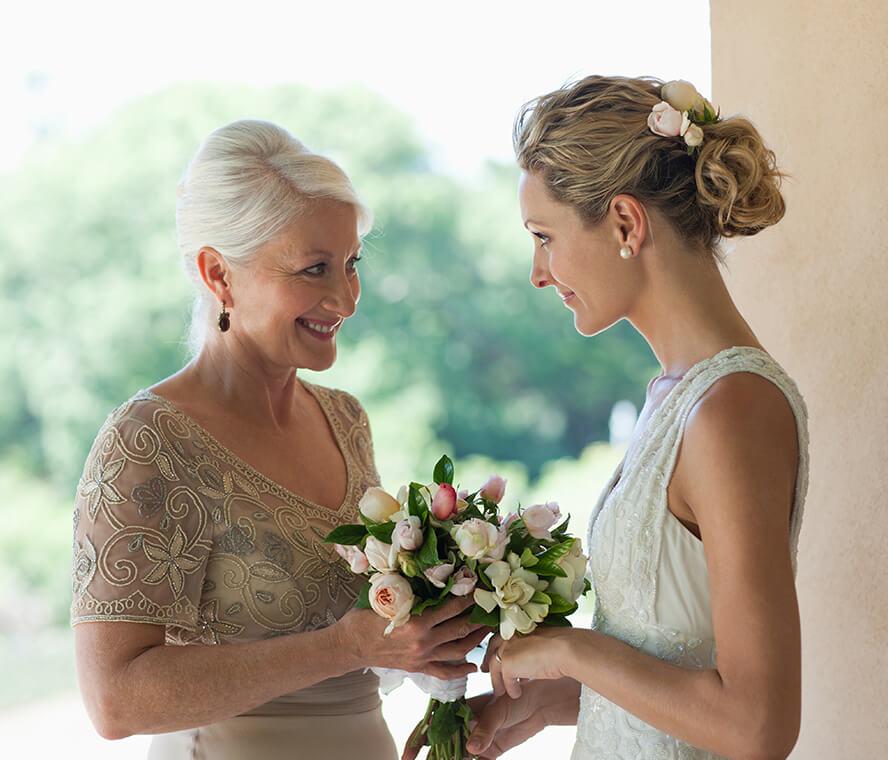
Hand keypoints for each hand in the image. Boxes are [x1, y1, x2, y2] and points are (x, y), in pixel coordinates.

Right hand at [336, 596, 489, 679]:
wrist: (348, 646)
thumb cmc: (363, 617)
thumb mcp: (385, 596)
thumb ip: (407, 587)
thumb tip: (425, 569)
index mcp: (416, 621)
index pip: (452, 607)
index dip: (468, 596)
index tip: (479, 586)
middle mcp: (423, 641)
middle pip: (461, 628)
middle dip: (479, 616)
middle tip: (491, 605)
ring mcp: (422, 657)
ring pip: (458, 650)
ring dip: (476, 640)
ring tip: (488, 629)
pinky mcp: (418, 668)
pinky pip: (444, 671)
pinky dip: (460, 670)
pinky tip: (473, 666)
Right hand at [400, 691, 534, 759]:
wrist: (540, 704)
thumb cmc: (515, 698)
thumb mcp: (497, 711)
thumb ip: (484, 730)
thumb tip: (470, 750)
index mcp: (460, 711)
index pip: (433, 724)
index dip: (418, 739)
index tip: (407, 755)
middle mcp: (464, 726)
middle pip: (441, 745)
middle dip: (429, 758)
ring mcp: (476, 741)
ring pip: (455, 757)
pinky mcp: (490, 752)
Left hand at [484, 626, 573, 698]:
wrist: (566, 649)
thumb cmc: (562, 645)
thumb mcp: (541, 642)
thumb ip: (530, 646)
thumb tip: (528, 659)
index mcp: (517, 626)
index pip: (500, 637)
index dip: (497, 649)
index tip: (497, 657)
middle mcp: (509, 634)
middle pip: (493, 649)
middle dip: (489, 662)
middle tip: (485, 671)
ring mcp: (507, 648)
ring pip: (495, 666)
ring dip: (496, 681)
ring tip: (500, 692)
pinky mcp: (508, 663)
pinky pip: (505, 680)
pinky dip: (510, 689)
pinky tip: (516, 695)